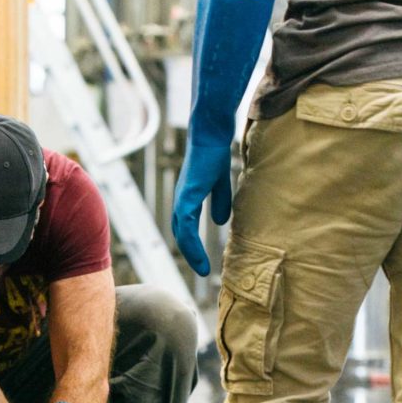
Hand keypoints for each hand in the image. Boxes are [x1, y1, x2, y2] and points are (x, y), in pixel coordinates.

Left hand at [171, 139, 231, 276]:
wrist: (211, 132)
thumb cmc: (214, 152)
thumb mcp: (219, 182)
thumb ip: (219, 200)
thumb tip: (219, 221)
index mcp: (188, 198)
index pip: (186, 226)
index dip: (193, 243)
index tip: (203, 259)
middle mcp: (181, 200)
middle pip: (181, 233)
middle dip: (190, 253)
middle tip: (202, 270)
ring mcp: (183, 199)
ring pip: (182, 233)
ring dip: (191, 253)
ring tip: (203, 269)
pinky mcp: (188, 197)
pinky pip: (187, 226)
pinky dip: (192, 243)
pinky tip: (201, 254)